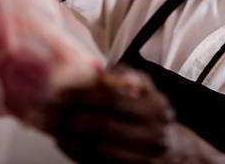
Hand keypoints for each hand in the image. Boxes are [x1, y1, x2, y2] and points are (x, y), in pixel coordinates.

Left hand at [47, 66, 224, 162]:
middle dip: (69, 118)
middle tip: (45, 110)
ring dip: (68, 137)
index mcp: (155, 105)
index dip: (83, 96)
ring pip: (98, 148)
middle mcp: (152, 131)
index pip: (114, 99)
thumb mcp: (147, 90)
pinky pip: (98, 163)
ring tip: (49, 126)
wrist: (179, 153)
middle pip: (103, 125)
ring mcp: (144, 156)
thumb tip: (92, 71)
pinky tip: (62, 142)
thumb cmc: (153, 115)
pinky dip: (76, 153)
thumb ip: (124, 78)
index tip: (58, 92)